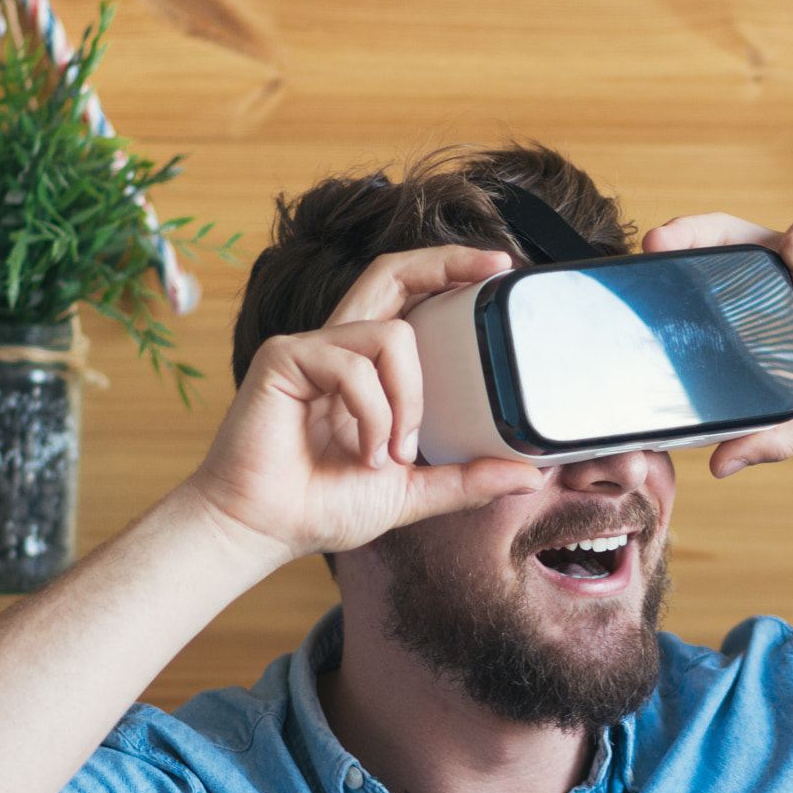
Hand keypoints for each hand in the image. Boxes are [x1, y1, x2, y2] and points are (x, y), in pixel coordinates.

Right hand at [183, 246, 543, 561]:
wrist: (261, 530)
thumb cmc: (320, 507)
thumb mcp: (411, 491)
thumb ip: (467, 480)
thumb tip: (531, 475)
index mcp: (365, 369)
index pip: (409, 301)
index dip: (448, 274)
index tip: (498, 271)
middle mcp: (338, 347)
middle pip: (392, 273)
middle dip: (446, 262)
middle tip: (492, 269)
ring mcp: (310, 348)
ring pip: (391, 335)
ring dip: (407, 400)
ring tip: (392, 453)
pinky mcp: (284, 358)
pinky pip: (353, 366)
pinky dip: (372, 415)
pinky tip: (362, 454)